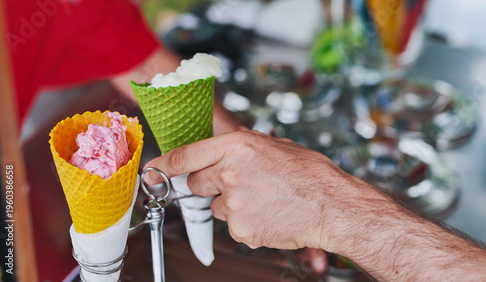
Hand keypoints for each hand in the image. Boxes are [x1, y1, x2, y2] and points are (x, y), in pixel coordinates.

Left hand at [144, 129, 350, 250]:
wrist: (332, 206)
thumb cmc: (310, 174)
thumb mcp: (275, 145)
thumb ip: (243, 145)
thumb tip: (224, 147)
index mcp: (236, 146)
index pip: (185, 155)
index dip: (165, 164)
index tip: (154, 170)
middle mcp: (229, 173)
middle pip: (196, 183)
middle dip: (209, 184)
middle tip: (237, 184)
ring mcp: (233, 204)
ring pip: (216, 206)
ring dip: (231, 204)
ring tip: (263, 200)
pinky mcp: (240, 230)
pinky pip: (232, 225)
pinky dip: (246, 222)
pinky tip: (268, 214)